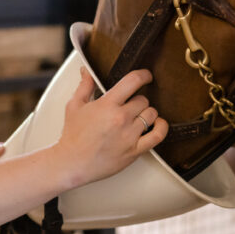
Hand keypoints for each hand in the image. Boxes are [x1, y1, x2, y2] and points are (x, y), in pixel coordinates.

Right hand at [55, 67, 167, 186]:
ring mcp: (129, 135)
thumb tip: (87, 70)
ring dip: (147, 112)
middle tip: (130, 105)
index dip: (143, 75)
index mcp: (107, 104)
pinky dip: (162, 127)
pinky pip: (158, 135)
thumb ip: (85, 85)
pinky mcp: (135, 151)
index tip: (146, 76)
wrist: (72, 163)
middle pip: (143, 100)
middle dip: (137, 99)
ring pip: (151, 114)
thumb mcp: (74, 105)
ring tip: (138, 116)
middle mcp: (120, 118)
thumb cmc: (73, 135)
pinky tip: (158, 123)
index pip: (133, 81)